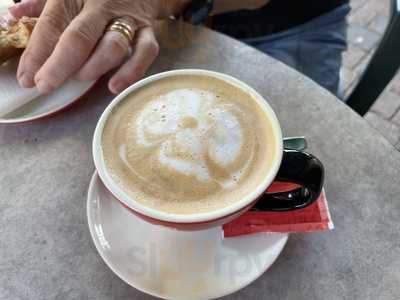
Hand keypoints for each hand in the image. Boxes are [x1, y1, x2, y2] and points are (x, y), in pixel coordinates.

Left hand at [9, 0, 183, 93]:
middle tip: (46, 85)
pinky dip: (131, 71)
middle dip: (60, 65)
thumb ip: (40, 5)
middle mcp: (100, 5)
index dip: (37, 53)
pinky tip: (115, 86)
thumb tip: (14, 16)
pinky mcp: (148, 31)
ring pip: (112, 45)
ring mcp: (127, 18)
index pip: (51, 24)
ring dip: (94, 66)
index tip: (27, 77)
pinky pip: (145, 52)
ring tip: (81, 78)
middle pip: (79, 37)